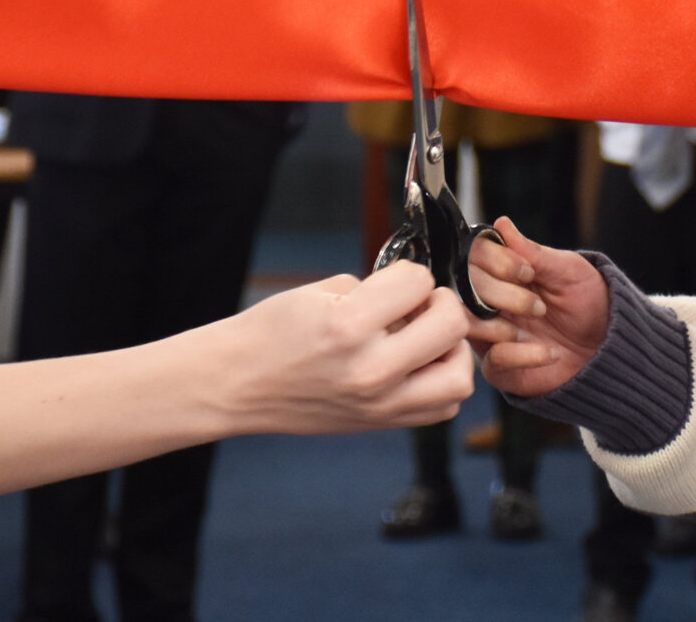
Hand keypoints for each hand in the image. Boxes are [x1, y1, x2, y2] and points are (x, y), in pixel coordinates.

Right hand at [218, 261, 473, 433]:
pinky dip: (442, 382)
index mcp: (348, 325)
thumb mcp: (320, 291)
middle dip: (440, 302)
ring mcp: (379, 403)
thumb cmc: (271, 334)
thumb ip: (375, 289)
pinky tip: (420, 365)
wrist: (237, 384)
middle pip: (451, 325)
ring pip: (458, 377)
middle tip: (420, 303)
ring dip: (452, 348)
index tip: (395, 279)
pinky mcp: (380, 423)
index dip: (409, 273)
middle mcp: (370, 369)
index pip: (417, 282)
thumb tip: (415, 291)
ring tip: (427, 337)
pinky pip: (441, 408)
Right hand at [464, 216, 609, 398]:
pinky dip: (522, 355)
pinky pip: (493, 361)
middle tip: (539, 305)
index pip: (474, 255)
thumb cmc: (588, 302)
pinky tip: (549, 352)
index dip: (495, 260)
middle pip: (468, 287)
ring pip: (468, 322)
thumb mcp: (569, 270)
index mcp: (503, 271)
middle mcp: (490, 300)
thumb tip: (501, 224)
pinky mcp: (500, 367)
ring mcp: (491, 334)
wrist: (609, 346)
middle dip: (505, 294)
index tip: (527, 271)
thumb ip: (534, 252)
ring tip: (537, 325)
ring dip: (503, 324)